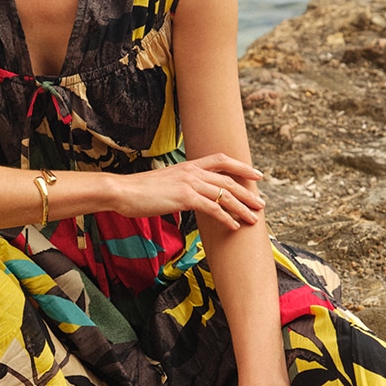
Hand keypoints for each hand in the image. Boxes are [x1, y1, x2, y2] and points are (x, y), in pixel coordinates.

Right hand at [111, 153, 264, 227]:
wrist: (123, 191)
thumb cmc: (139, 191)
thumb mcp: (164, 183)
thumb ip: (180, 186)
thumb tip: (190, 197)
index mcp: (188, 165)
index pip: (221, 160)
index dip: (242, 166)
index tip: (256, 174)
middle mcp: (192, 171)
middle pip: (229, 180)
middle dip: (248, 193)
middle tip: (262, 203)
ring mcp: (189, 183)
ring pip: (225, 195)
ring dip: (242, 208)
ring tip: (254, 218)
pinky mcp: (185, 198)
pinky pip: (213, 208)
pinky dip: (227, 218)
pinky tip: (234, 226)